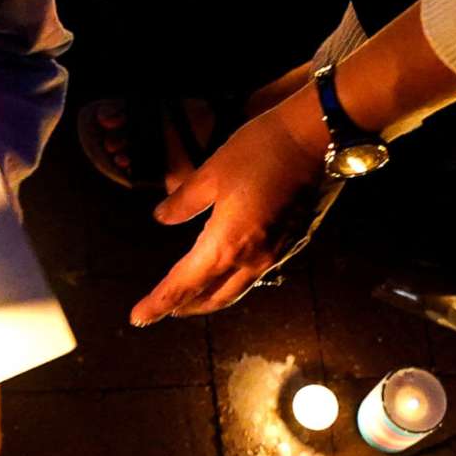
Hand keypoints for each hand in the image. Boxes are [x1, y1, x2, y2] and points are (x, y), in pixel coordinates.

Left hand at [128, 104, 329, 325]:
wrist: (317, 138)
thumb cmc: (260, 150)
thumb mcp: (211, 173)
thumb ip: (183, 202)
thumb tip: (161, 217)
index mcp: (226, 245)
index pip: (184, 285)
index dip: (158, 302)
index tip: (138, 317)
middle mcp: (252, 260)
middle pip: (213, 298)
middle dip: (186, 307)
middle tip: (163, 310)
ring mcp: (276, 255)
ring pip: (237, 290)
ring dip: (211, 298)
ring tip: (191, 298)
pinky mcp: (292, 244)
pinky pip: (257, 275)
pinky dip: (235, 281)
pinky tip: (228, 271)